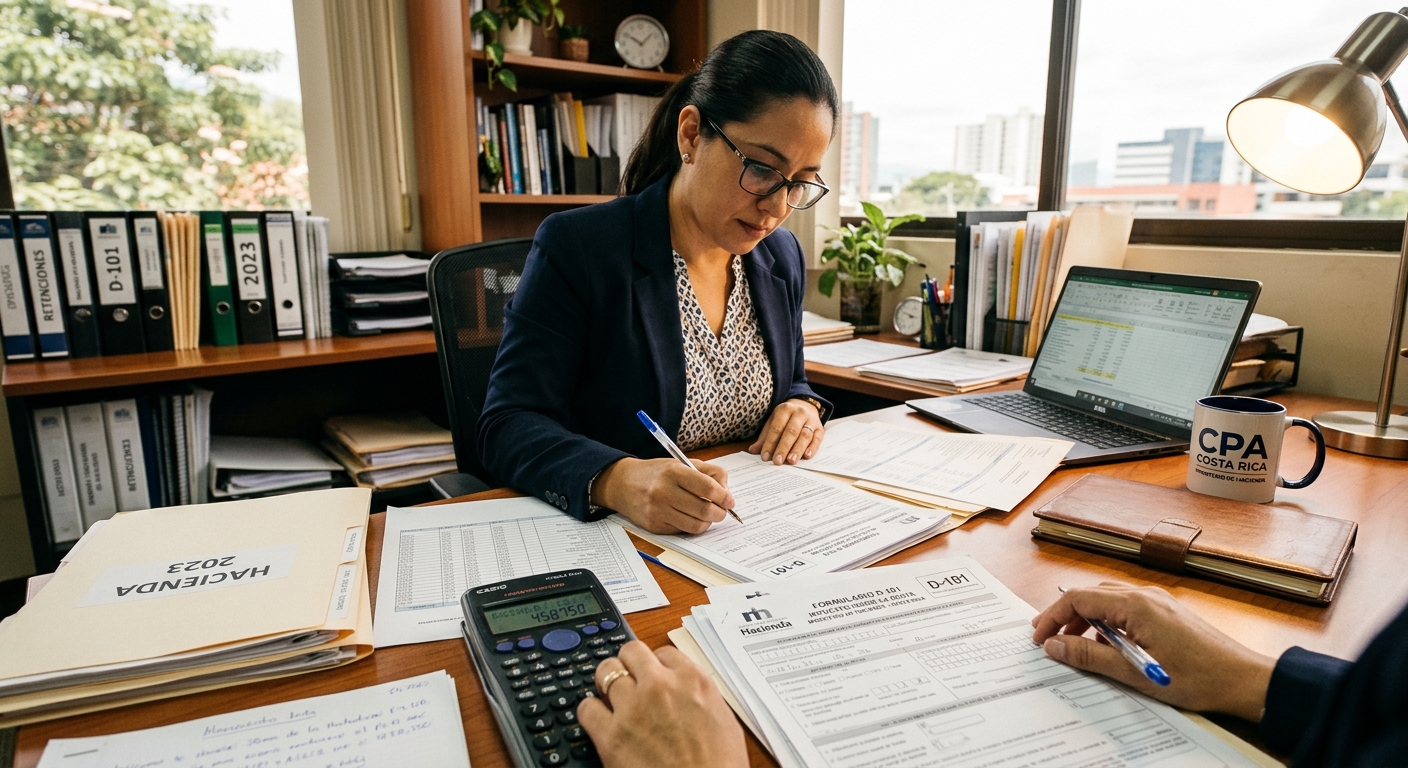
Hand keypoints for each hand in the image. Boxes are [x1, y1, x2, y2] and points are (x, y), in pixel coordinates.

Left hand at [579, 641, 746, 767]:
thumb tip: (689, 693)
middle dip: (628, 664)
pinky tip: (599, 721)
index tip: (654, 675)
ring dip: (607, 683)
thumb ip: (702, 698)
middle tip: (627, 679)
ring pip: (605, 672)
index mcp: (694, 681)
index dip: (657, 665)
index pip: (664, 653)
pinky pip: (587, 708)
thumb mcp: (725, 722)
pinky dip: (591, 712)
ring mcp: (633, 708)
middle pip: (631, 652)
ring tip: (610, 697)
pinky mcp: (611, 735)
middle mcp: (661, 686)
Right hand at [592, 458, 734, 533]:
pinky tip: (690, 517)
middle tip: (722, 510)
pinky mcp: (654, 526)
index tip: (729, 500)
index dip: (724, 496)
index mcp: (673, 472)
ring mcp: (658, 511)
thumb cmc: (657, 473)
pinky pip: (682, 531)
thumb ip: (708, 473)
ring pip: (695, 525)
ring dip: (708, 522)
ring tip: (708, 515)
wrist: (622, 484)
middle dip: (720, 513)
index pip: (707, 487)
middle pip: (704, 510)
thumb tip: (726, 493)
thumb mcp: (681, 463)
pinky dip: (692, 526)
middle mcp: (664, 491)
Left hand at [748, 399, 823, 464]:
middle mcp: (799, 413)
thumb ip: (764, 437)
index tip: (765, 456)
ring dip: (797, 449)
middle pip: (791, 432)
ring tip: (791, 461)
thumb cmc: (785, 419)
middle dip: (783, 447)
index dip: (770, 443)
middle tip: (778, 461)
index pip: (776, 428)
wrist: (805, 406)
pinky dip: (812, 448)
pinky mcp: (820, 428)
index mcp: (784, 409)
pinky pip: (817, 438)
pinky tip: (807, 456)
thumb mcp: (773, 423)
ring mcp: (811, 420)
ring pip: (805, 435)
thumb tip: (752, 451)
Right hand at [1031, 582, 1275, 721]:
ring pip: (1108, 601)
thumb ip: (1090, 658)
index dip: (1053, 617)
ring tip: (1075, 646)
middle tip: (1048, 639)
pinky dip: (1108, 623)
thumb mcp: (1135, 673)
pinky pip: (1127, 609)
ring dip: (1086, 620)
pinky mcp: (1166, 612)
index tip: (1039, 637)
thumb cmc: (1198, 677)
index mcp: (1135, 605)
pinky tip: (1109, 647)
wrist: (1244, 679)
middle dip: (1065, 616)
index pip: (1078, 599)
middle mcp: (1145, 595)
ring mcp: (1158, 602)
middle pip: (1091, 595)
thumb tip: (1055, 646)